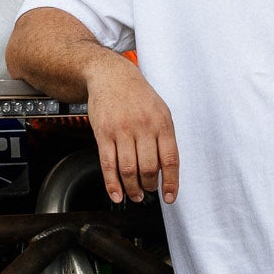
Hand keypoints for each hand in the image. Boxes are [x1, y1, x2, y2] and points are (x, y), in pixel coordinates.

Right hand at [85, 56, 178, 204]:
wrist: (111, 76)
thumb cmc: (137, 96)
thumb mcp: (160, 111)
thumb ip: (164, 138)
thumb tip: (164, 170)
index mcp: (162, 123)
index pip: (170, 159)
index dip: (170, 182)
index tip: (169, 197)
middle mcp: (143, 127)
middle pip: (148, 168)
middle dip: (149, 186)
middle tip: (148, 192)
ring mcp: (122, 130)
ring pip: (128, 169)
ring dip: (132, 189)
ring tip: (135, 195)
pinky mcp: (103, 133)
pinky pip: (108, 164)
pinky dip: (112, 184)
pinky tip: (116, 194)